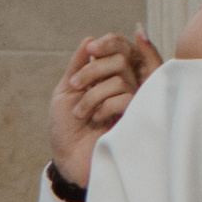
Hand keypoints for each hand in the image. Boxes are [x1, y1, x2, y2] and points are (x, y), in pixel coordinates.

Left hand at [46, 31, 158, 184]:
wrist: (67, 161)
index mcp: (110, 79)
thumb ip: (77, 66)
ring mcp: (132, 106)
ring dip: (93, 94)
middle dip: (93, 70)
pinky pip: (126, 99)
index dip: (110, 44)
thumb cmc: (66, 130)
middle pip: (122, 60)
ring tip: (80, 113)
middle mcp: (125, 89)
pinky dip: (104, 106)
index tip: (91, 50)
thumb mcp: (66, 92)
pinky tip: (95, 120)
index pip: (122, 50)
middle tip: (75, 85)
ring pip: (121, 80)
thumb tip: (89, 39)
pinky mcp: (135, 121)